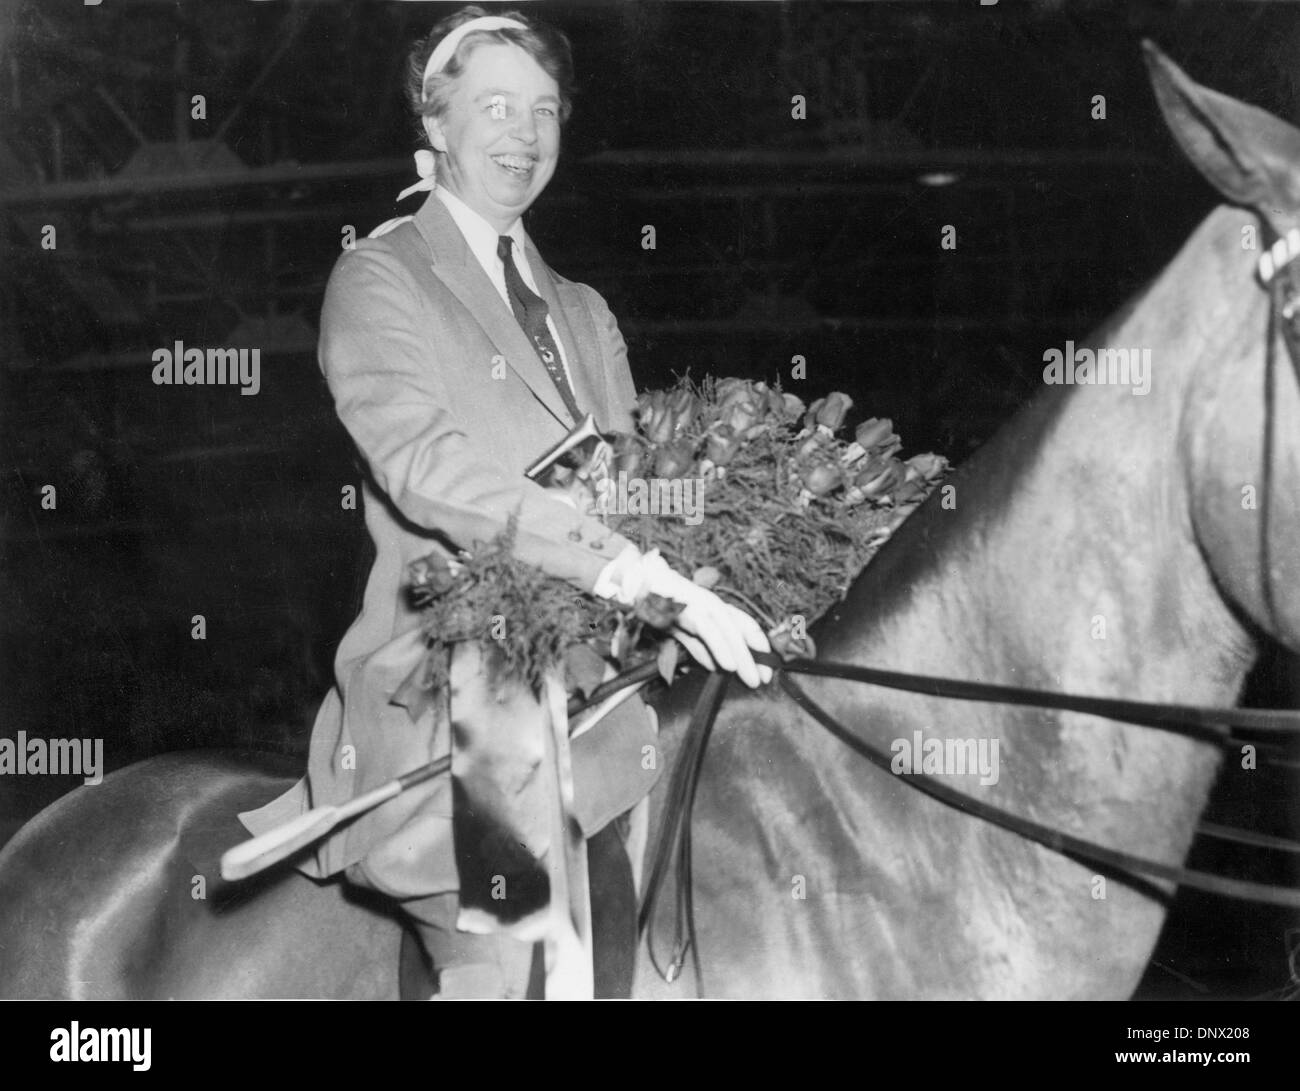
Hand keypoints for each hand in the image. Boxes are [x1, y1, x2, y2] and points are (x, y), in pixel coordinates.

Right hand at [640, 560, 772, 688]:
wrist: (644, 583)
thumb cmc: (666, 607)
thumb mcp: (688, 632)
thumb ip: (702, 649)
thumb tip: (717, 669)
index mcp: (717, 609)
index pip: (746, 627)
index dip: (759, 649)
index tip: (767, 670)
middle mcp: (715, 606)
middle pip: (743, 632)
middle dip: (756, 658)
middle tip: (765, 679)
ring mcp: (704, 606)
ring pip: (730, 633)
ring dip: (742, 658)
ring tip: (751, 678)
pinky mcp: (690, 611)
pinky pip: (709, 632)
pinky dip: (720, 649)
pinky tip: (728, 665)